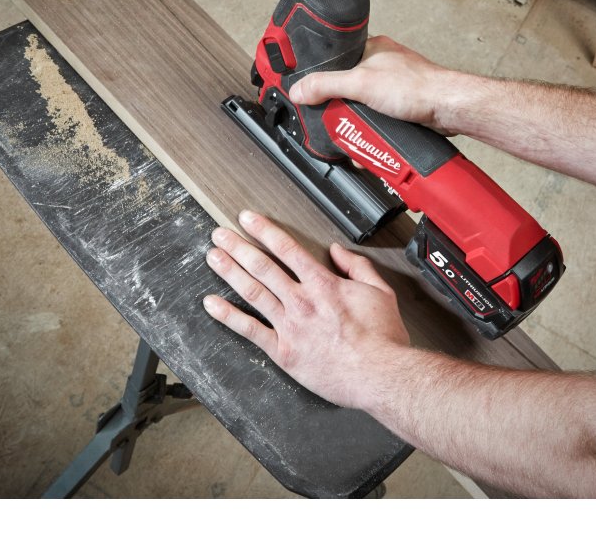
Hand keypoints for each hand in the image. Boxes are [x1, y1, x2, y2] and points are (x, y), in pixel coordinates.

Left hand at [203, 210, 409, 408]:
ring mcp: (289, 326)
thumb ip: (357, 267)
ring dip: (230, 272)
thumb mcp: (380, 291)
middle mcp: (302, 301)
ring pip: (252, 292)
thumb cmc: (382, 339)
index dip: (264, 230)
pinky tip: (213, 304)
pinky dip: (228, 316)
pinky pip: (250, 330)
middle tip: (220, 235)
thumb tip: (338, 251)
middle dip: (238, 247)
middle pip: (263, 266)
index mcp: (323, 284)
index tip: (247, 220)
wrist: (379, 375)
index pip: (287, 249)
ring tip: (213, 257)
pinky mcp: (283, 351)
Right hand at [289, 36, 460, 133]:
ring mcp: (391, 87)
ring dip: (356, 124)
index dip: (321, 78)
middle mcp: (381, 66)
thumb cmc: (416, 87)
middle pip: (346, 89)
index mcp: (370, 49)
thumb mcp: (360, 84)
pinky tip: (370, 140)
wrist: (448, 109)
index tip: (309, 94)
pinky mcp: (401, 106)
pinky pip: (378, 119)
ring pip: (362, 106)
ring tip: (351, 137)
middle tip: (333, 122)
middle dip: (340, 109)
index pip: (335, 61)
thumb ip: (326, 86)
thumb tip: (299, 90)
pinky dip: (372, 131)